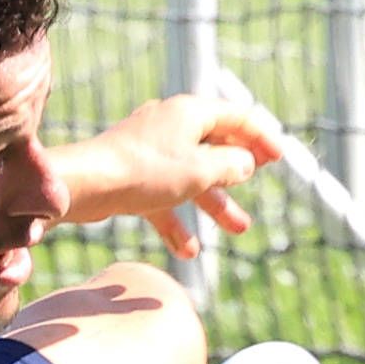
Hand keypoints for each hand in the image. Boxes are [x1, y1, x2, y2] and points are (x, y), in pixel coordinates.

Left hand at [66, 89, 283, 257]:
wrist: (85, 185)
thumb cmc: (146, 171)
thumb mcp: (202, 170)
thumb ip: (232, 165)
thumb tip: (244, 163)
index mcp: (191, 113)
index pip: (238, 117)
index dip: (262, 136)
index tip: (279, 158)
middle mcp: (171, 125)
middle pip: (214, 145)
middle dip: (238, 171)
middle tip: (256, 183)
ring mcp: (150, 151)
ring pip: (191, 176)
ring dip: (215, 202)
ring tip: (239, 229)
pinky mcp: (131, 175)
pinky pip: (163, 196)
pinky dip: (177, 220)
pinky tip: (188, 251)